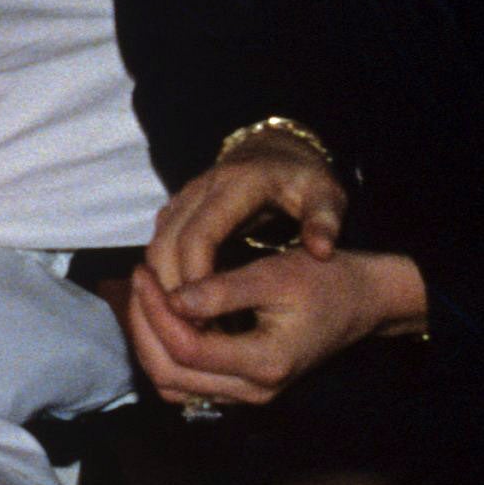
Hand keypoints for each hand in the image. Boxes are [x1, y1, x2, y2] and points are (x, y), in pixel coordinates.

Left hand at [119, 242, 424, 410]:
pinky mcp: (242, 386)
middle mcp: (254, 390)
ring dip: (151, 343)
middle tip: (138, 281)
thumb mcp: (276, 275)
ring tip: (146, 296)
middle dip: (144, 328)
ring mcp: (247, 394)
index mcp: (265, 363)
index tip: (145, 272)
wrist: (363, 302)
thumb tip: (171, 298)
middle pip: (171, 375)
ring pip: (174, 384)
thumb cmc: (327, 281)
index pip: (187, 348)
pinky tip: (165, 314)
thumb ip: (222, 290)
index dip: (156, 311)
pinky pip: (188, 381)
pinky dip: (168, 352)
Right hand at [145, 140, 349, 308]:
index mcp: (237, 184)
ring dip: (164, 287)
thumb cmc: (305, 181)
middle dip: (172, 289)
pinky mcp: (179, 210)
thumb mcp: (326, 197)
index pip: (200, 234)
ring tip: (187, 326)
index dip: (196, 276)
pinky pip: (160, 246)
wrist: (280, 153)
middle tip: (190, 331)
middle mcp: (202, 188)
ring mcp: (185, 197)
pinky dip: (166, 277)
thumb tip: (321, 250)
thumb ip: (325, 221)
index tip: (207, 316)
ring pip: (156, 246)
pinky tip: (186, 307)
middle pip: (166, 243)